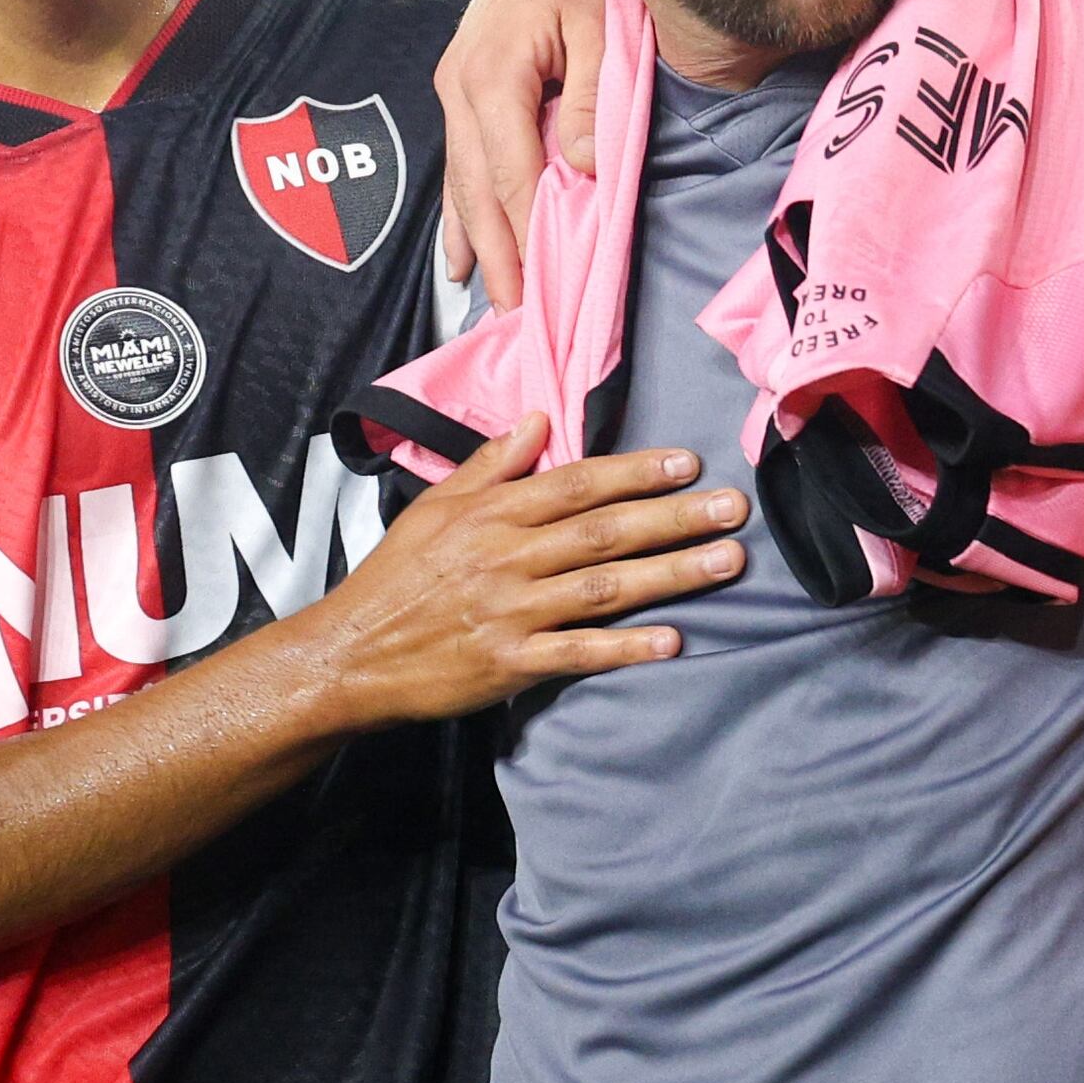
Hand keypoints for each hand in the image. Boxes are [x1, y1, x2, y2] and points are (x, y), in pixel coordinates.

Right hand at [287, 420, 744, 726]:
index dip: (635, 472)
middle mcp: (507, 558)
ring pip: (602, 587)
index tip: (688, 463)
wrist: (349, 654)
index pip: (576, 484)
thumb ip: (492, 465)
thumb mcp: (434, 508)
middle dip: (674, 518)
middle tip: (734, 509)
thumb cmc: (395, 578)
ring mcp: (510, 612)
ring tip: (727, 562)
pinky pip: (577, 652)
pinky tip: (672, 641)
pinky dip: (624, 647)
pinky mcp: (509, 664)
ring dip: (670, 574)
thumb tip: (538, 419)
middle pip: (603, 532)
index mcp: (491, 515)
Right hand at [435, 0, 606, 306]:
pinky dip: (466, 209)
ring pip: (463, 179)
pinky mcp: (464, 83)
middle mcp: (460, 82)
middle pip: (477, 188)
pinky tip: (462, 254)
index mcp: (492, 71)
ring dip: (477, 240)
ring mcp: (455, 83)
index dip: (524, 238)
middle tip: (515, 319)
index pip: (510, 175)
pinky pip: (463, 159)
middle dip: (497, 255)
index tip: (539, 293)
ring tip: (489, 300)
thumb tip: (578, 168)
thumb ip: (592, 98)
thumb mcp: (603, 26)